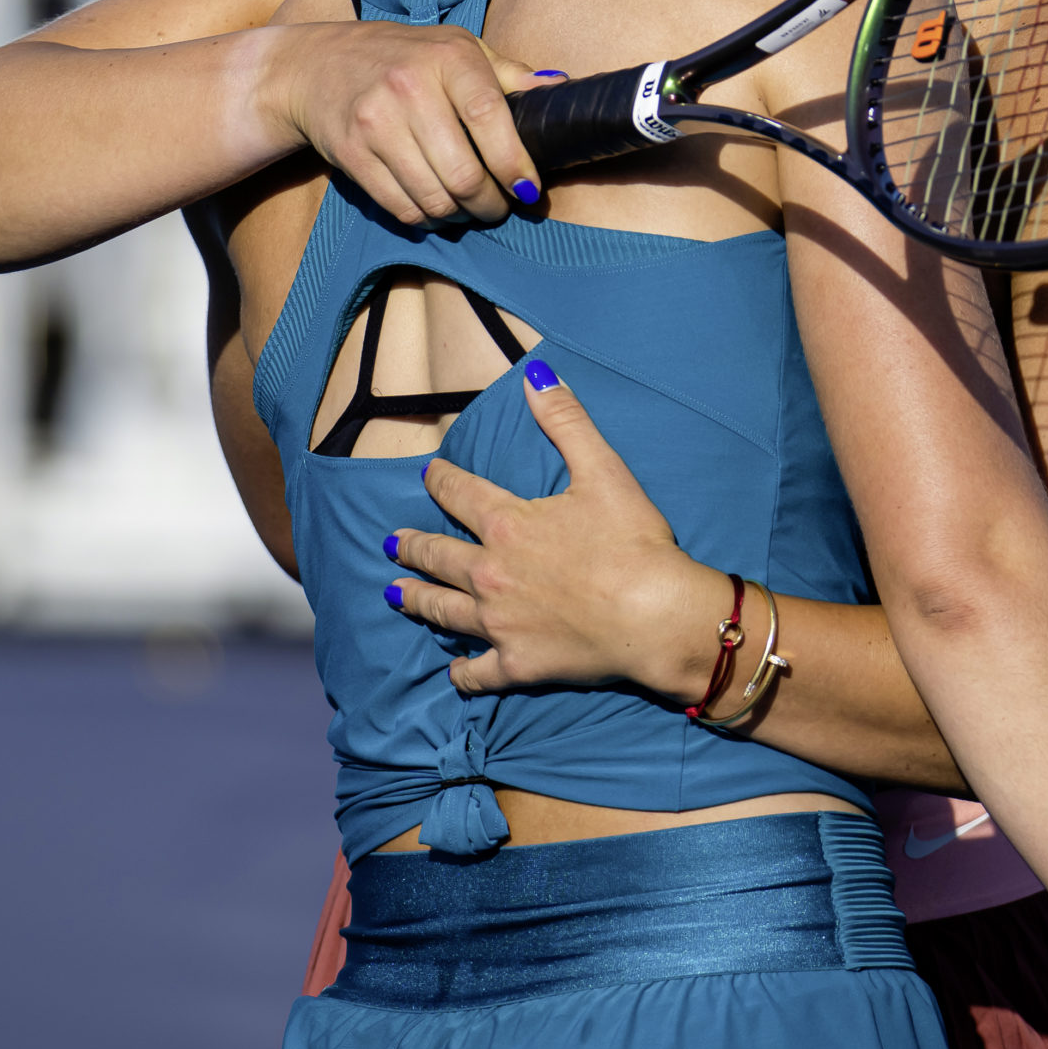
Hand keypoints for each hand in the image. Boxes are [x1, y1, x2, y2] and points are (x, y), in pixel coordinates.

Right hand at [258, 22, 558, 224]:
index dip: (514, 164)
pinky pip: (400, 207)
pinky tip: (433, 208)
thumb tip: (559, 89)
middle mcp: (410, 87)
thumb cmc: (403, 56)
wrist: (315, 65)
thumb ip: (507, 72)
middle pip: (463, 174)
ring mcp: (376, 122)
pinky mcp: (350, 152)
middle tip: (497, 207)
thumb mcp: (456, 47)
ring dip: (457, 216)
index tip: (529, 192)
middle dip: (489, 204)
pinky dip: (424, 219)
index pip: (489, 119)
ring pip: (433, 198)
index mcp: (448, 57)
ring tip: (466, 209)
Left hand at [384, 367, 728, 698]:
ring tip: (395, 594)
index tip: (428, 475)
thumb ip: (565, 420)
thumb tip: (534, 375)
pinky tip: (452, 672)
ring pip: (442, 610)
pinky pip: (476, 673)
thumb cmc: (633, 542)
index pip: (459, 494)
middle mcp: (489, 573)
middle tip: (392, 543)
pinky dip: (461, 673)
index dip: (441, 481)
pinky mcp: (517, 664)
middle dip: (412, 546)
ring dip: (415, 599)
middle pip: (437, 555)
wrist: (655, 615)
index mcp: (507, 524)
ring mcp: (498, 623)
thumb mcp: (603, 470)